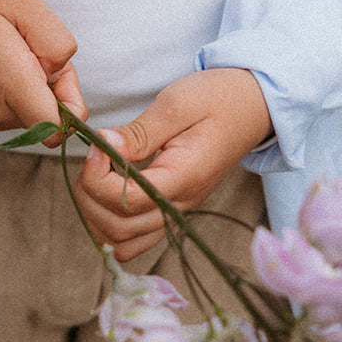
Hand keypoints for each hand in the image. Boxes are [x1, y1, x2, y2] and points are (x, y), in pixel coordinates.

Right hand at [0, 0, 86, 136]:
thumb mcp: (23, 3)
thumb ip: (57, 42)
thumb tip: (61, 75)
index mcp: (8, 83)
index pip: (55, 129)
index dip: (70, 105)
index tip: (59, 74)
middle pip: (47, 120)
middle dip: (51, 89)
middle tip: (29, 49)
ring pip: (28, 117)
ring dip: (30, 90)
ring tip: (8, 53)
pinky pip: (8, 114)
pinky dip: (11, 94)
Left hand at [74, 69, 271, 261]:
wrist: (250, 106)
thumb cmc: (217, 98)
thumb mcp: (176, 103)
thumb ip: (139, 132)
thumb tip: (104, 147)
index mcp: (184, 177)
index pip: (128, 201)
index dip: (98, 177)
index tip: (96, 146)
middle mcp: (182, 203)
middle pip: (119, 228)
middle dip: (91, 195)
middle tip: (92, 157)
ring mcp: (178, 210)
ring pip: (123, 242)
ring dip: (97, 214)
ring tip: (96, 174)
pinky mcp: (172, 209)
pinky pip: (136, 239)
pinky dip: (111, 225)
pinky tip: (106, 192)